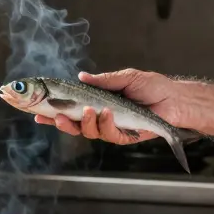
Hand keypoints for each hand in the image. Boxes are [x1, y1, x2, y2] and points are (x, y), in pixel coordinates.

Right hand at [34, 69, 179, 144]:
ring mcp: (111, 128)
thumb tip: (81, 76)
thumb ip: (103, 80)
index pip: (70, 108)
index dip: (53, 112)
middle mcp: (101, 117)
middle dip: (61, 123)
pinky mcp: (124, 136)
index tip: (38, 114)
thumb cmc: (152, 87)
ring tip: (89, 111)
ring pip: (89, 132)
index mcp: (97, 102)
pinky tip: (106, 113)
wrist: (175, 99)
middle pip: (73, 125)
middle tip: (58, 117)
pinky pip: (109, 135)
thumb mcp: (125, 77)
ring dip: (85, 123)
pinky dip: (106, 124)